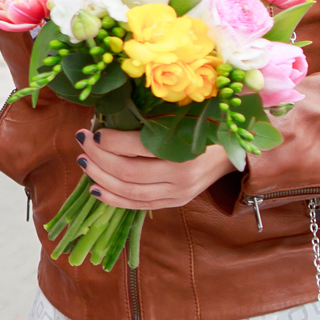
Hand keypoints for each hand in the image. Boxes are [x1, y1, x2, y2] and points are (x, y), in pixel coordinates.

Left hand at [77, 128, 233, 209]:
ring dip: (100, 177)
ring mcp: (178, 192)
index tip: (93, 130)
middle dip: (98, 157)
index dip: (110, 141)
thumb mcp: (183, 114)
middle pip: (128, 171)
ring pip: (130, 191)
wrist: (236, 150)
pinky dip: (114, 199)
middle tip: (82, 141)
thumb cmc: (205, 125)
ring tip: (84, 162)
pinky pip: (139, 205)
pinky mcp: (175, 202)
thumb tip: (108, 114)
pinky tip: (96, 188)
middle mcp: (182, 175)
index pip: (137, 148)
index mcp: (185, 148)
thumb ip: (151, 117)